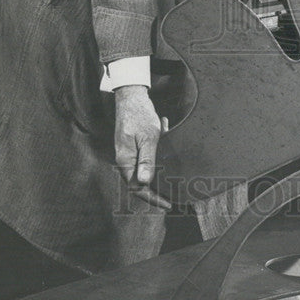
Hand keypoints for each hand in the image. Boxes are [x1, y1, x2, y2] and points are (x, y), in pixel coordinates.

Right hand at [114, 85, 169, 205]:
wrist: (131, 96)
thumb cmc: (139, 115)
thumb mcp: (148, 137)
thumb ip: (147, 160)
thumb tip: (145, 182)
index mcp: (125, 160)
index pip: (137, 188)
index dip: (152, 198)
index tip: (167, 204)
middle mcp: (125, 159)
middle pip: (141, 181)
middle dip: (158, 185)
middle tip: (174, 193)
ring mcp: (128, 152)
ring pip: (146, 166)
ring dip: (160, 161)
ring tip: (168, 144)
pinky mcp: (133, 145)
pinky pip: (146, 154)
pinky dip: (158, 147)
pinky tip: (164, 129)